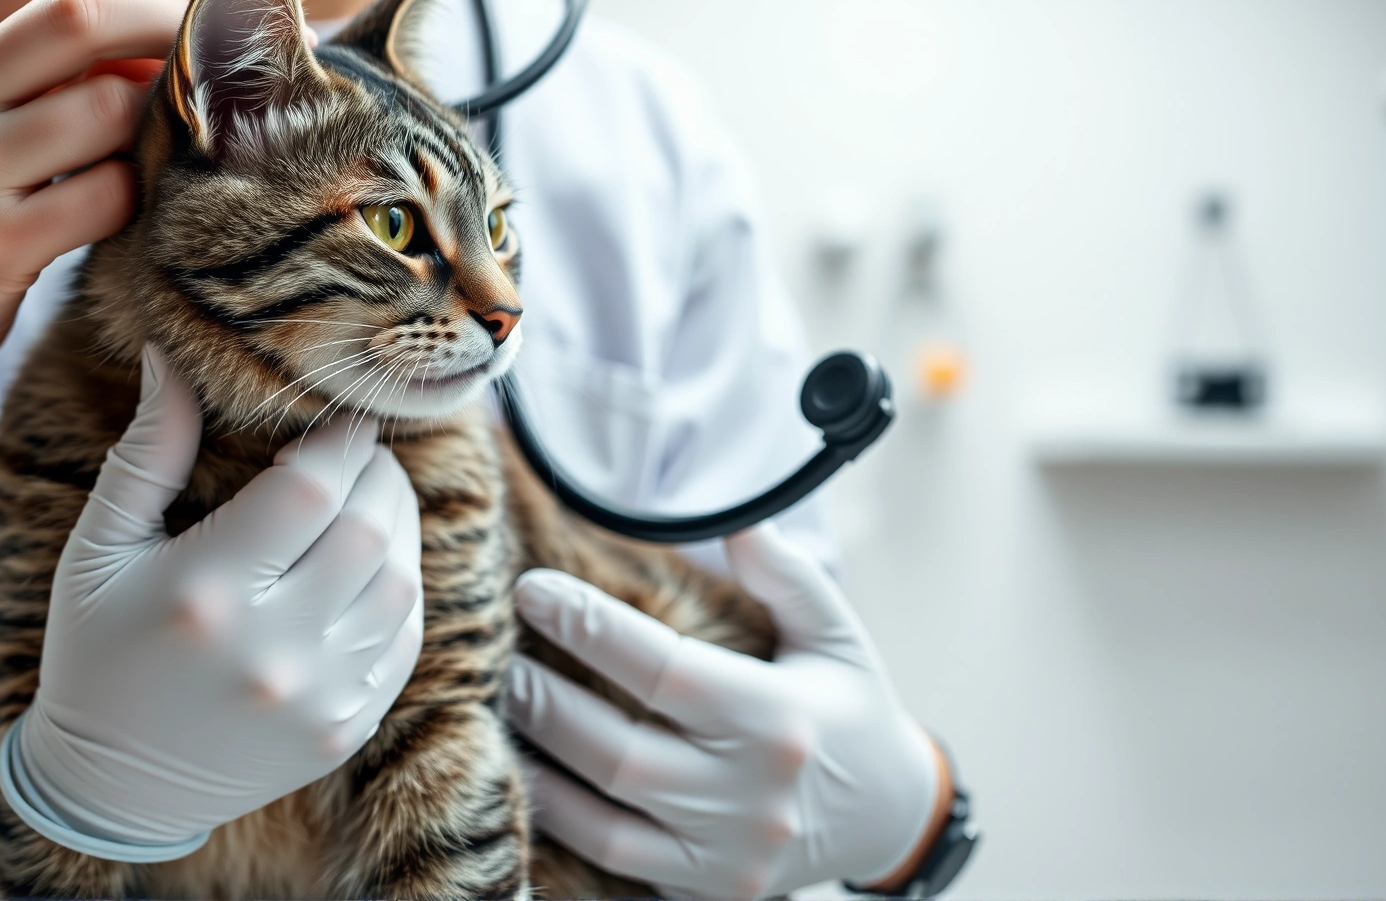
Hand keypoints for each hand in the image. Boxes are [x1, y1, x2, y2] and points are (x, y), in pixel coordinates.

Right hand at [0, 0, 298, 397]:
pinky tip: (137, 206)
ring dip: (163, 120)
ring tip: (179, 139)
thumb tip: (192, 8)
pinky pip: (106, 195)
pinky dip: (140, 193)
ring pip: (104, 107)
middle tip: (238, 51)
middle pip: (83, 15)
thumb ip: (59, 52)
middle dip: (178, 23)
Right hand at [3, 344, 424, 854]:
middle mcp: (272, 650)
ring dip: (397, 527)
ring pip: (401, 583)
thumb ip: (149, 451)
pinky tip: (374, 563)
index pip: (312, 487)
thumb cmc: (97, 651)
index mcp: (206, 593)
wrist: (111, 787)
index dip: (339, 440)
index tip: (340, 419)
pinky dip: (400, 589)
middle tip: (362, 453)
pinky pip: (403, 641)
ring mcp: (316, 698)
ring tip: (372, 498)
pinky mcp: (343, 731)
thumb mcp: (101, 548)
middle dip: (377, 475)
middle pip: (368, 530)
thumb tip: (173, 359)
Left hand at [506, 525, 941, 898]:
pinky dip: (565, 823)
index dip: (590, 628)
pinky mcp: (711, 891)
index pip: (663, 670)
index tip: (532, 591)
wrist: (891, 816)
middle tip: (494, 658)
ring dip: (541, 766)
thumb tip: (736, 521)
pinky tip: (528, 778)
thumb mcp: (836, 634)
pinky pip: (617, 861)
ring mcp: (728, 855)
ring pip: (606, 818)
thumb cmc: (850, 710)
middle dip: (545, 704)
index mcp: (778, 720)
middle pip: (619, 752)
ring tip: (496, 714)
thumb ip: (786, 576)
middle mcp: (751, 796)